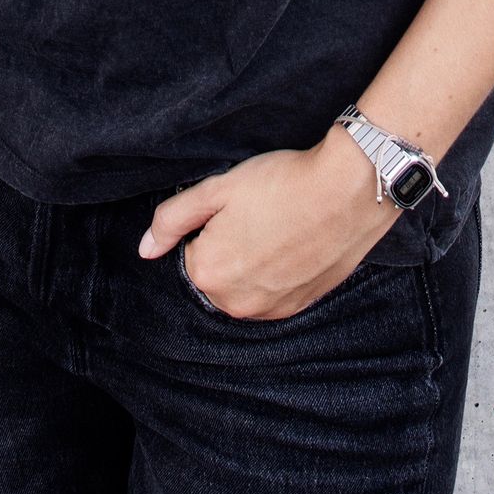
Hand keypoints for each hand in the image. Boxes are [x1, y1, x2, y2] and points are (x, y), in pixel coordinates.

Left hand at [137, 128, 401, 319]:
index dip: (211, 224)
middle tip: (259, 214)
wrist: (348, 191)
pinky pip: (271, 294)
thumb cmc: (282, 183)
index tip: (238, 207)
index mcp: (208, 273)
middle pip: (216, 273)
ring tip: (279, 226)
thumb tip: (145, 250)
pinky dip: (276, 273)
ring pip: (243, 285)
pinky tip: (294, 242)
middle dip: (229, 246)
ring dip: (253, 262)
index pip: (190, 251)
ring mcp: (270, 310)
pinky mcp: (299, 307)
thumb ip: (172, 219)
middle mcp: (235, 304)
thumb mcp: (218, 188)